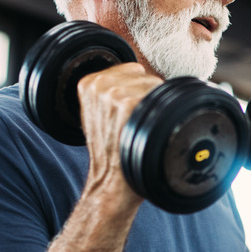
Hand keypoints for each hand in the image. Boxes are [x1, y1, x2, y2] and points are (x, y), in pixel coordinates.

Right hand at [76, 63, 163, 199]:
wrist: (111, 181)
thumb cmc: (110, 151)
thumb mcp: (99, 115)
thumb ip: (111, 92)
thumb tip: (140, 77)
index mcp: (89, 83)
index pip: (132, 70)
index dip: (138, 91)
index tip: (130, 113)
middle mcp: (99, 85)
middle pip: (145, 76)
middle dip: (148, 97)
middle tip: (136, 124)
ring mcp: (113, 94)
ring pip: (155, 86)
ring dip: (156, 107)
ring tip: (141, 129)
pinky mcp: (129, 104)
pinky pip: (159, 98)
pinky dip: (162, 115)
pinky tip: (148, 131)